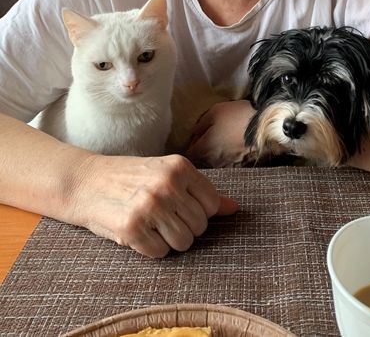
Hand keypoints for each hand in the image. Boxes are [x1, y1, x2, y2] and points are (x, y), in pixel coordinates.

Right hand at [70, 153, 237, 257]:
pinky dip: (150, 248)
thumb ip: (200, 191)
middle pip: (199, 227)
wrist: (85, 181)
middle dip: (183, 227)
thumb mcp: (167, 174)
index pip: (212, 206)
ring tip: (151, 224)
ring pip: (184, 243)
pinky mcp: (132, 228)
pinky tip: (137, 231)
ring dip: (169, 240)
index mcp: (179, 167)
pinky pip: (160, 253)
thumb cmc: (130, 178)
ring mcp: (150, 206)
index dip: (197, 212)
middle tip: (161, 216)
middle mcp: (167, 184)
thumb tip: (234, 208)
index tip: (179, 206)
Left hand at [185, 100, 254, 167]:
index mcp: (204, 150)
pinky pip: (231, 164)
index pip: (189, 156)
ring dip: (217, 156)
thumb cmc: (239, 117)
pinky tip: (236, 146)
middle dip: (203, 152)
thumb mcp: (214, 112)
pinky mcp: (244, 167)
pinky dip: (231, 157)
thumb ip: (199, 125)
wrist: (269, 126)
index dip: (191, 145)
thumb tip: (194, 133)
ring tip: (225, 142)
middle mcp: (215, 163)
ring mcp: (230, 167)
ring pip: (217, 164)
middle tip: (210, 139)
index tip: (195, 138)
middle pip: (202, 162)